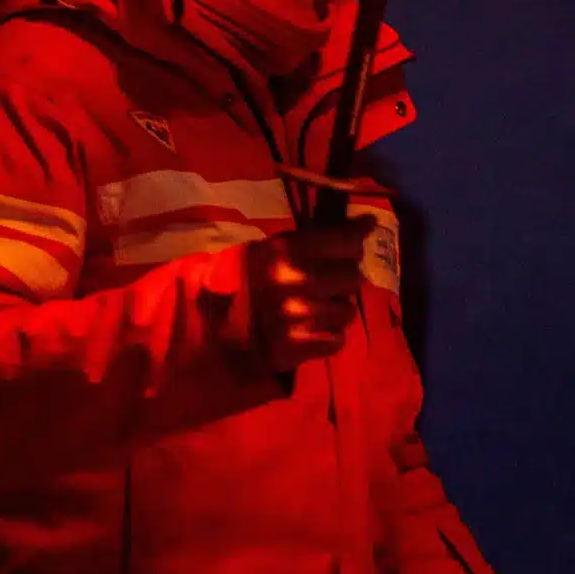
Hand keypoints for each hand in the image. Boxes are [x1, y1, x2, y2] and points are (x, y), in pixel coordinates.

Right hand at [242, 217, 368, 372]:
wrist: (206, 328)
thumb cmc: (236, 283)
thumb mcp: (264, 251)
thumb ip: (303, 243)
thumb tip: (352, 229)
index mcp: (286, 252)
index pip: (342, 239)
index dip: (359, 232)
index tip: (368, 227)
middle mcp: (299, 281)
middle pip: (352, 276)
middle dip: (344, 277)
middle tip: (332, 279)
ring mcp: (302, 316)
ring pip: (348, 311)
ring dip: (337, 310)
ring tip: (317, 310)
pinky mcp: (301, 347)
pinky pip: (337, 339)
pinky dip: (328, 336)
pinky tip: (311, 332)